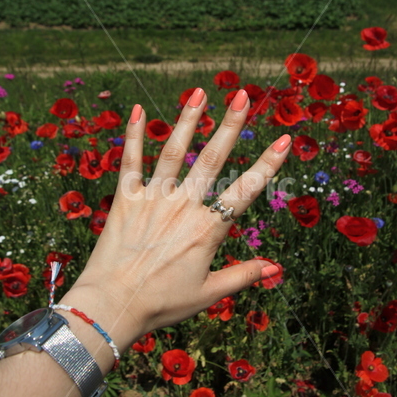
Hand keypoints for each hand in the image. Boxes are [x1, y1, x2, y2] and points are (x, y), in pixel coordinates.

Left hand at [62, 88, 291, 354]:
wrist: (112, 306)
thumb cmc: (162, 303)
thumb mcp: (209, 294)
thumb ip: (243, 275)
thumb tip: (276, 267)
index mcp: (207, 229)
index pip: (245, 191)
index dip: (267, 165)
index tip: (284, 140)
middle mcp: (183, 206)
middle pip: (211, 160)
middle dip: (230, 125)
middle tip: (243, 95)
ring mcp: (153, 199)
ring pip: (174, 151)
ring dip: (188, 119)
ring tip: (200, 91)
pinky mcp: (126, 199)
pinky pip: (130, 162)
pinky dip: (134, 135)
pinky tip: (138, 110)